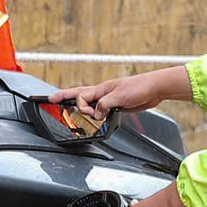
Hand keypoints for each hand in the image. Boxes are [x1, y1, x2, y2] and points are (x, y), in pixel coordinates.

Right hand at [52, 65, 185, 116]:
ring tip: (70, 109)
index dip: (82, 107)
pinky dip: (96, 115)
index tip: (90, 114)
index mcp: (100, 89)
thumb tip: (96, 114)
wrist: (155, 88)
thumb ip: (105, 105)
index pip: (81, 97)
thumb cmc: (139, 87)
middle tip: (51, 99)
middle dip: (63, 96)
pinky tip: (96, 119)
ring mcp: (108, 99)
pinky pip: (100, 110)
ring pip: (88, 103)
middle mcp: (101, 93)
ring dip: (81, 108)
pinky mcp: (115, 105)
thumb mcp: (119, 97)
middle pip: (78, 95)